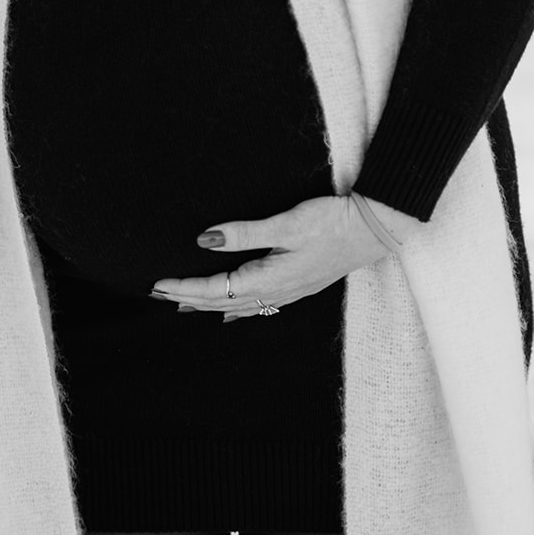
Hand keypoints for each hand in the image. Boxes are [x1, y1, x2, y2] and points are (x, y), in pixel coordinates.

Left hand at [149, 195, 416, 320]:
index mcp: (269, 279)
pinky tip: (229, 311)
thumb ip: (244, 233)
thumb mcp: (286, 224)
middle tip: (157, 293)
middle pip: (221, 301)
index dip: (184, 287)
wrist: (375, 229)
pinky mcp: (297, 286)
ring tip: (182, 304)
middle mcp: (276, 292)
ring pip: (237, 305)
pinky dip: (234, 306)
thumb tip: (204, 239)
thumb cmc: (333, 223)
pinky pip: (256, 304)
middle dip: (188, 298)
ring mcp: (288, 292)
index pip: (215, 289)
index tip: (157, 284)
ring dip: (208, 304)